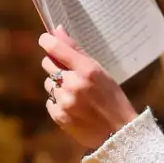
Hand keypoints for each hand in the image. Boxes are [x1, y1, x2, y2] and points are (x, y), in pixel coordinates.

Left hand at [39, 26, 139, 149]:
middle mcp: (73, 84)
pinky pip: (50, 101)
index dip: (47, 41)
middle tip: (67, 71)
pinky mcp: (59, 116)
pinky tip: (74, 106)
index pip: (57, 48)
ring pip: (48, 83)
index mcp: (87, 70)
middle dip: (54, 64)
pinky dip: (58, 102)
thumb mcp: (100, 71)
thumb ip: (77, 51)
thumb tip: (57, 30)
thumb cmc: (112, 98)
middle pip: (47, 64)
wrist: (118, 132)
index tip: (45, 39)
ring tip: (75, 94)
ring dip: (57, 85)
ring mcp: (65, 101)